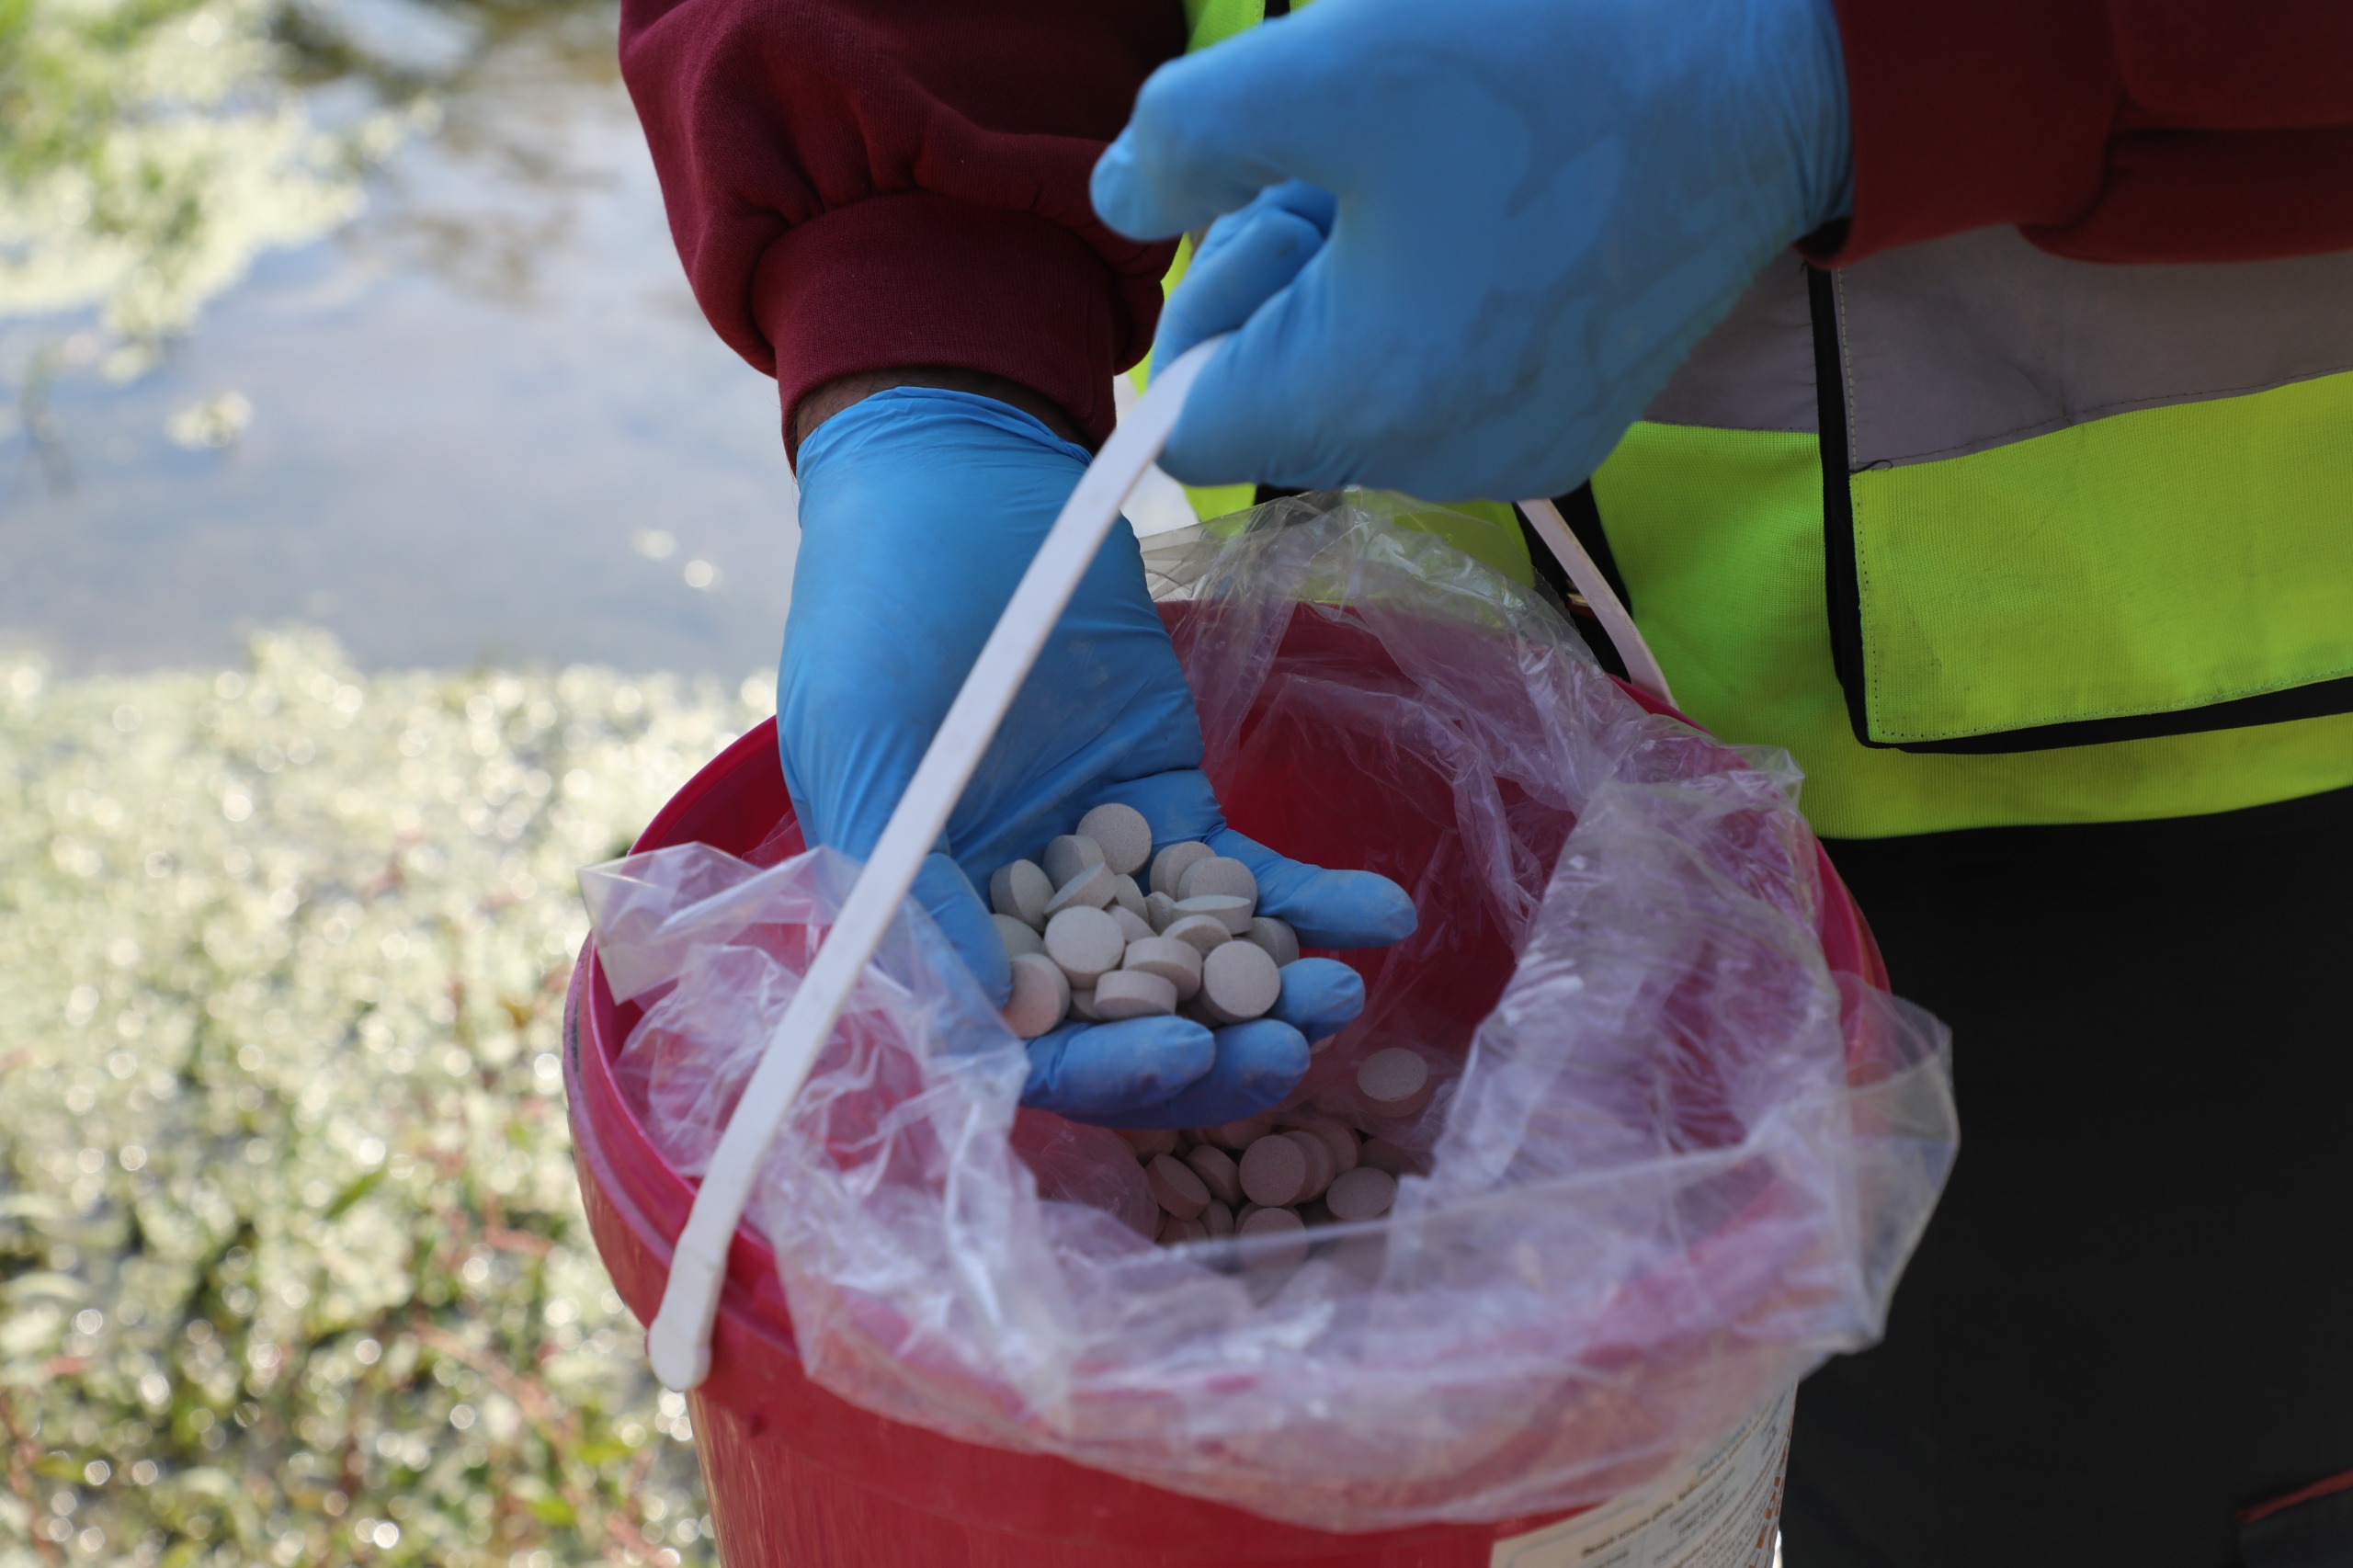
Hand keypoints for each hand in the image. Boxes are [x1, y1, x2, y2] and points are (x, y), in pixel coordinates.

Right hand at [782, 387, 1415, 1125]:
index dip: (1099, 1075)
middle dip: (1205, 1053)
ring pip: (1189, 967)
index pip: (1017, 1046)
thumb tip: (1002, 1023)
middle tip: (1288, 1049)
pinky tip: (1380, 914)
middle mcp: (1013, 918)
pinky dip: (1311, 904)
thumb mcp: (869, 742)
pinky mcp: (1168, 808)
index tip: (1184, 1058)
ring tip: (1341, 994)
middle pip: (1115, 1029)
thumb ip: (914, 887)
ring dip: (1268, 992)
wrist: (957, 478)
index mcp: (926, 926)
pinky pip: (1244, 879)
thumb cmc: (877, 603)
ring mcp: (1100, 867)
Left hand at [1088, 0, 1851, 500]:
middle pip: (1273, 405)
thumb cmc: (1548, 65)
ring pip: (1354, 385)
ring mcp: (1514, 454)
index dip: (1194, 309)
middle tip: (1344, 163)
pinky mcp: (1568, 422)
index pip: (1186, 428)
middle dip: (1275, 278)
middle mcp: (1438, 465)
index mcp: (1366, 404)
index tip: (1251, 202)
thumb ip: (1180, 139)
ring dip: (1348, 276)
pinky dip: (1424, 299)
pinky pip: (1438, 381)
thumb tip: (1120, 201)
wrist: (1769, 73)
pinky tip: (1481, 210)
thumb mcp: (1322, 67)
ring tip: (1421, 170)